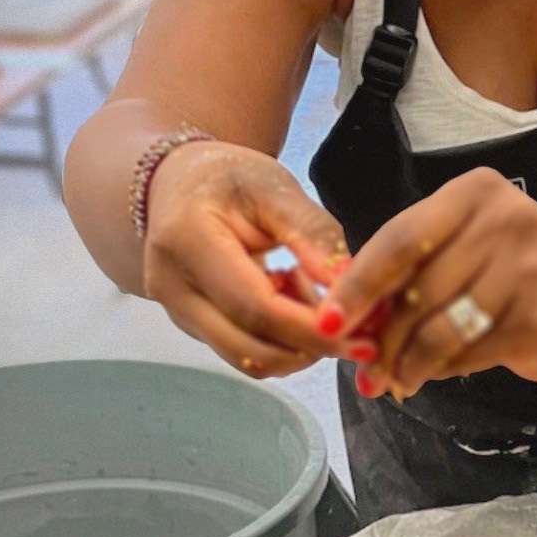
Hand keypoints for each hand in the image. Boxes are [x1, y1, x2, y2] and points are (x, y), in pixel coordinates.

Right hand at [143, 141, 376, 377]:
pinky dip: (282, 339)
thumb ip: (312, 233)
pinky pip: (243, 349)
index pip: (256, 308)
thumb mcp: (275, 188)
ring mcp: (178, 313)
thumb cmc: (229, 178)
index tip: (363, 334)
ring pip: (248, 357)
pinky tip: (295, 296)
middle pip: (249, 346)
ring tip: (316, 292)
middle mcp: (173, 287)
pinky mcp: (192, 326)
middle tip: (362, 332)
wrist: (178, 183)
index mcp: (189, 242)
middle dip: (312, 347)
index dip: (311, 329)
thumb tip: (349, 282)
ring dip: (298, 345)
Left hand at [317, 167, 536, 396]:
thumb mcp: (462, 245)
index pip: (400, 240)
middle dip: (381, 337)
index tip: (328, 320)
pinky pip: (469, 355)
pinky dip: (442, 371)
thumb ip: (410, 270)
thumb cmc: (509, 265)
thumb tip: (345, 319)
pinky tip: (433, 375)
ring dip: (407, 363)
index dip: (358, 286)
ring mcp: (526, 270)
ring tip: (393, 381)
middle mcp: (503, 221)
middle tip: (362, 368)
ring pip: (440, 329)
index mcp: (473, 193)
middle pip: (417, 290)